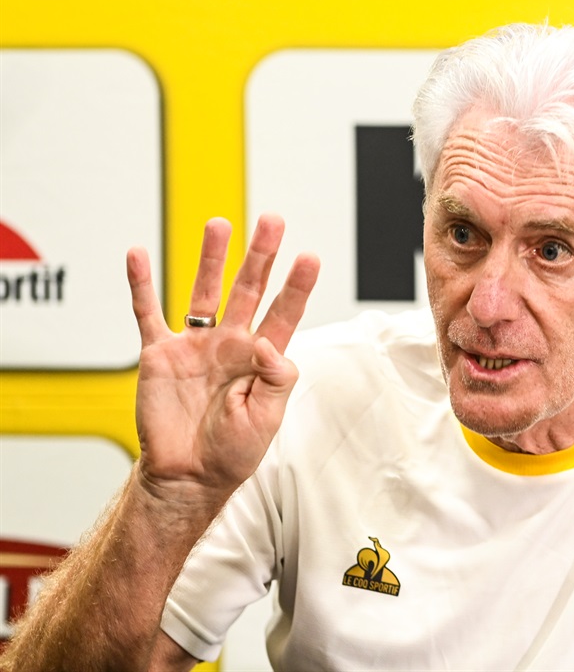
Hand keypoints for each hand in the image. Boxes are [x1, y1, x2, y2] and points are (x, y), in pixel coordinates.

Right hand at [127, 214, 318, 504]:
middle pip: (248, 289)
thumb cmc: (232, 452)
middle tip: (273, 220)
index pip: (284, 313)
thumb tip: (270, 341)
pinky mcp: (161, 354)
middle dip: (261, 255)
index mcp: (261, 358)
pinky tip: (139, 254)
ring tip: (220, 224)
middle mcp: (230, 344)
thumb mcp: (267, 418)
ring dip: (212, 257)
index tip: (310, 257)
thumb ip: (276, 378)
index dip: (297, 287)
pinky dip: (141, 285)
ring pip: (203, 290)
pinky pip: (148, 313)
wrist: (188, 477)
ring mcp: (196, 345)